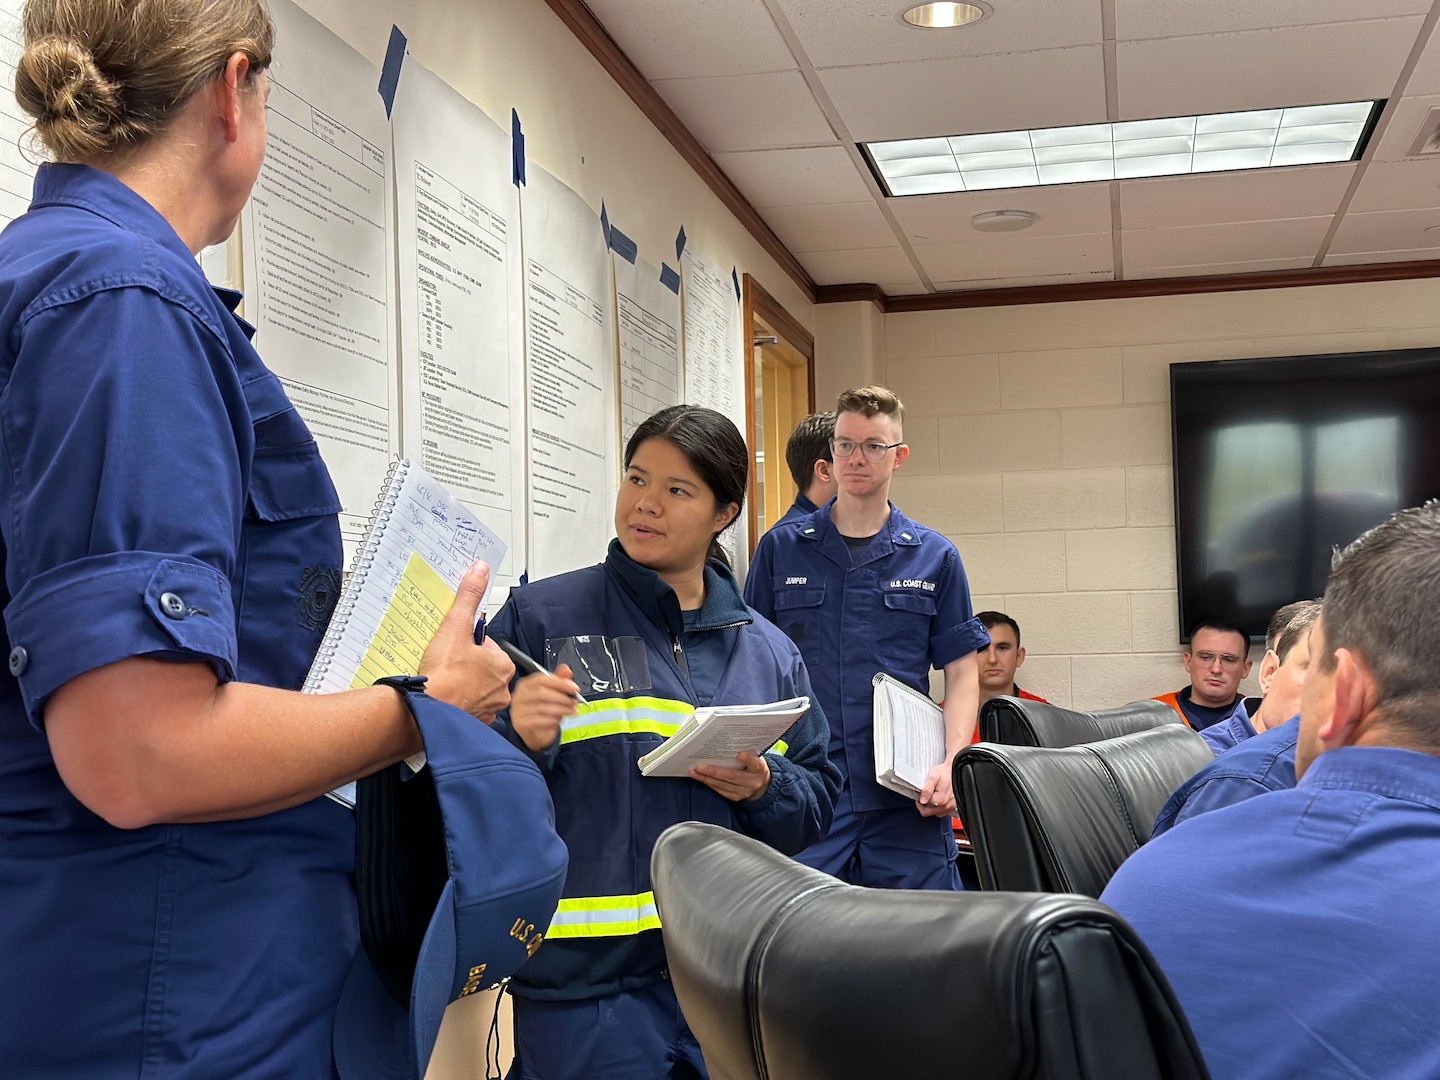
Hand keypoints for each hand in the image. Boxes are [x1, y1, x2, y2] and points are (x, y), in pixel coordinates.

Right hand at [417, 562, 514, 721]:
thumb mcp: (456, 626)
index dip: (469, 643)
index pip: (488, 646)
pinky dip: (456, 701)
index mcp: (503, 666)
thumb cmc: (444, 675)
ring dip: (461, 683)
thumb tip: (480, 572)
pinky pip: (466, 707)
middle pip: (482, 668)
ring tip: (443, 679)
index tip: (456, 646)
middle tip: (447, 662)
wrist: (426, 711)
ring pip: (475, 688)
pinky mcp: (473, 722)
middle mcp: (501, 689)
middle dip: (466, 664)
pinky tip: (442, 695)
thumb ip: (469, 597)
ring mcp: (488, 708)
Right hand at [508, 663, 580, 751]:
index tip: (574, 688)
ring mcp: (518, 710)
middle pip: (542, 693)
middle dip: (562, 697)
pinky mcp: (520, 723)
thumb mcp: (553, 694)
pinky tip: (559, 720)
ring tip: (571, 711)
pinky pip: (539, 720)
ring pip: (542, 707)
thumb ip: (559, 681)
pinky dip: (553, 720)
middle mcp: (519, 696)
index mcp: (526, 684)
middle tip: (574, 701)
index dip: (560, 683)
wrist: (535, 734)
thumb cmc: (543, 712)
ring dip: (561, 709)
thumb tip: (566, 669)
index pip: (541, 679)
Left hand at [690, 751, 770, 802]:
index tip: (740, 754)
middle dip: (714, 772)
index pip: (755, 763)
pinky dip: (709, 783)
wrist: (762, 785)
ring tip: (694, 772)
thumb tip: (726, 742)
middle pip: (733, 777)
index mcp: (760, 769)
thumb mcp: (756, 757)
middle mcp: (753, 782)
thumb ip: (746, 753)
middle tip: (700, 767)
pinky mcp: (735, 797)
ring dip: (706, 779)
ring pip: (723, 785)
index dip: (748, 759)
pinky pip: (720, 790)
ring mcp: (744, 792)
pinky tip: (700, 778)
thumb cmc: (754, 767)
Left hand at [916, 759, 955, 817]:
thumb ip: (927, 790)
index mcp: (940, 799)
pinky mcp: (954, 807)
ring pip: (936, 814)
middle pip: (929, 812)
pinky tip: (937, 800)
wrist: (956, 770)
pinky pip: (943, 812)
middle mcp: (946, 806)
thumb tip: (922, 800)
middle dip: (923, 806)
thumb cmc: (945, 772)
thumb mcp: (933, 777)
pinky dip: (938, 808)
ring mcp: (951, 807)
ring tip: (931, 797)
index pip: (924, 806)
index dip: (919, 801)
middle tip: (923, 796)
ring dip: (931, 808)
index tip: (919, 794)